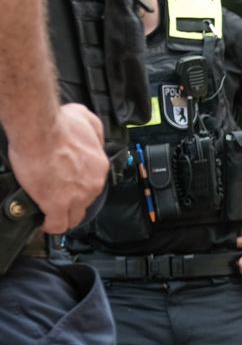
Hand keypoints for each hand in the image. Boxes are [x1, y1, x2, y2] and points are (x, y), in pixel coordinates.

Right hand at [8, 103, 105, 232]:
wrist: (40, 130)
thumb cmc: (58, 123)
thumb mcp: (85, 118)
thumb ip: (94, 130)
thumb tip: (94, 137)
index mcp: (98, 166)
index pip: (92, 184)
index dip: (79, 188)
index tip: (69, 188)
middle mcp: (92, 184)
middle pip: (85, 203)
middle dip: (72, 204)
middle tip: (59, 202)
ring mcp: (77, 197)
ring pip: (73, 217)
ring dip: (63, 216)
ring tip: (51, 214)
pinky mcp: (58, 205)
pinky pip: (58, 225)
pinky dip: (51, 226)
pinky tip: (45, 223)